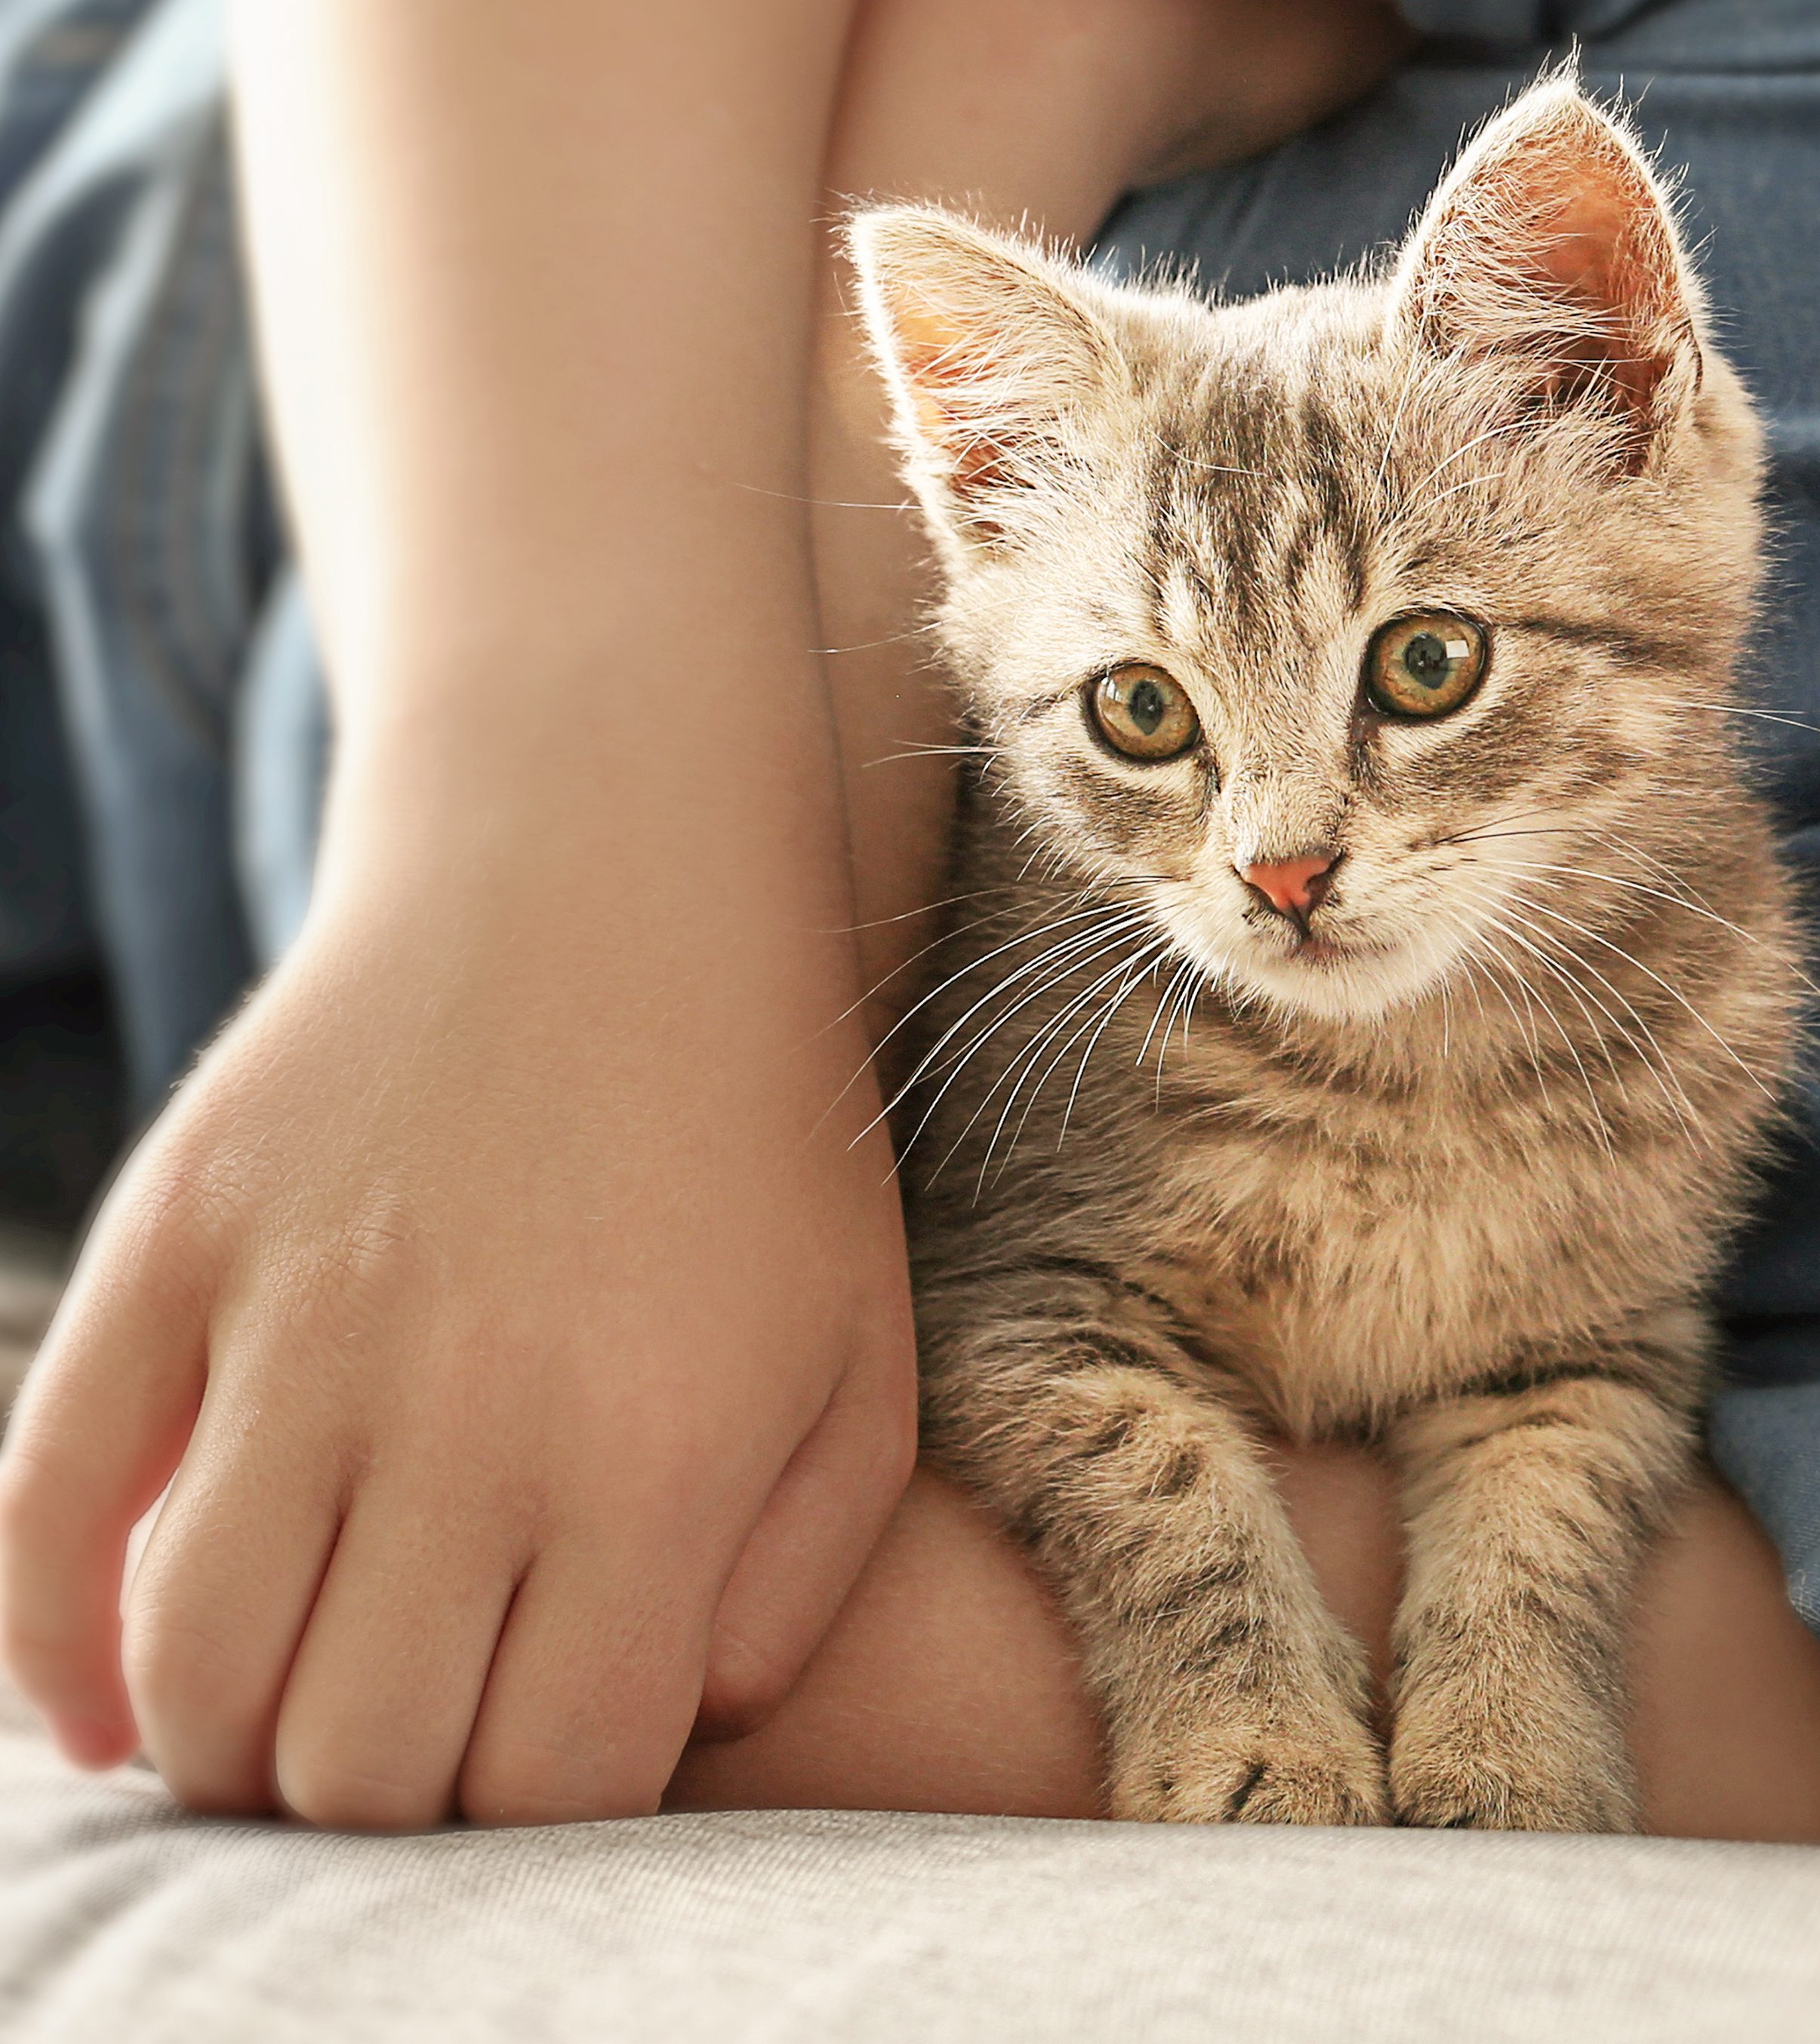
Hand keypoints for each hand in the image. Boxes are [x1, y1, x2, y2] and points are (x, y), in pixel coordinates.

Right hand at [0, 831, 915, 1827]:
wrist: (612, 890)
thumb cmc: (764, 1159)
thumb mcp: (859, 1370)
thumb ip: (787, 1588)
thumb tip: (636, 1742)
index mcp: (657, 1456)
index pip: (554, 1779)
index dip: (547, 1807)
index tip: (546, 1748)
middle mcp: (470, 1407)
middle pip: (366, 1759)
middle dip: (395, 1799)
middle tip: (419, 1743)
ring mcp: (299, 1322)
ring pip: (198, 1669)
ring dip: (234, 1746)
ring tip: (289, 1721)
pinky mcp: (175, 1242)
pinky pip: (41, 1510)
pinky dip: (55, 1648)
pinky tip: (113, 1701)